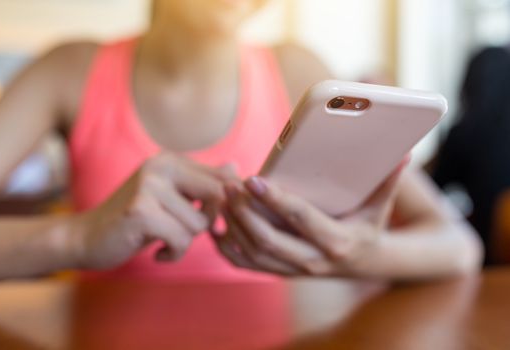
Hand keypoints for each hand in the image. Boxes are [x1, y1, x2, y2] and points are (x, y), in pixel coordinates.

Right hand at [71, 153, 235, 269]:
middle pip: (218, 195)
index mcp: (170, 160)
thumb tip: (236, 166)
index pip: (221, 177)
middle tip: (189, 231)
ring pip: (199, 222)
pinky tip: (158, 253)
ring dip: (186, 241)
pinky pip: (181, 239)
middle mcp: (160, 165)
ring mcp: (149, 186)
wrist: (87, 237)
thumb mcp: (172, 198)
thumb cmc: (137, 220)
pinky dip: (174, 253)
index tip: (211, 221)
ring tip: (165, 241)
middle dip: (210, 220)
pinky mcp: (141, 211)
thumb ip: (201, 183)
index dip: (226, 204)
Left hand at [214, 163, 405, 276]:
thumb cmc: (369, 227)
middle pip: (269, 241)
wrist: (366, 265)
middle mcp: (314, 262)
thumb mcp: (380, 206)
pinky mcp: (281, 274)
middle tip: (228, 186)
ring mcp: (295, 272)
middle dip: (244, 213)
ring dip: (233, 226)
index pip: (300, 219)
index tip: (252, 179)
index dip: (275, 200)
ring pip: (254, 254)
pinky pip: (247, 266)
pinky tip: (216, 227)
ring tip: (221, 198)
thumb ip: (387, 179)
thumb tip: (403, 152)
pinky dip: (227, 249)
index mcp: (337, 242)